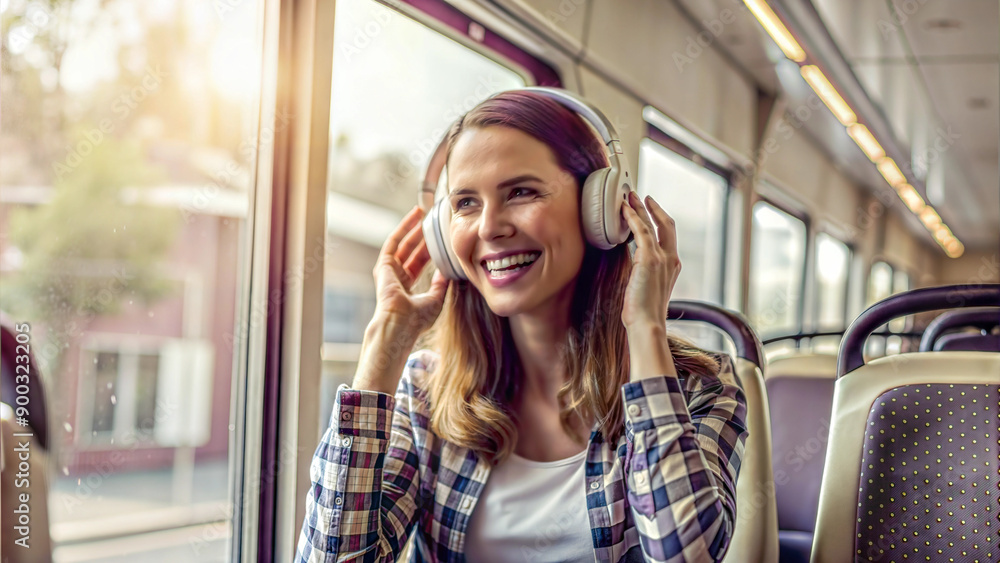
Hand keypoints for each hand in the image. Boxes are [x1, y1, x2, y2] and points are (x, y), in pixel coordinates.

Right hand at [371, 206, 449, 337]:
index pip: (418, 263)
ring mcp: (389, 271)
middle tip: (431, 220)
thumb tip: (447, 271)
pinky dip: (403, 228)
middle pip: (410, 251)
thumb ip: (440, 284)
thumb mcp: (435, 299)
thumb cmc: (416, 320)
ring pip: (402, 244)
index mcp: (406, 287)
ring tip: (422, 213)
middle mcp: (396, 278)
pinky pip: (393, 242)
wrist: (400, 325)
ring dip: (411, 228)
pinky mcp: (384, 266)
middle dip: (420, 235)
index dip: (428, 250)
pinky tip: (413, 217)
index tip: (438, 238)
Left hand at [620, 191, 680, 329]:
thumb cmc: (643, 313)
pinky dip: (632, 218)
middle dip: (653, 208)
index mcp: (672, 267)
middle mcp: (671, 259)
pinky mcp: (649, 259)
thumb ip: (643, 275)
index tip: (649, 210)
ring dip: (640, 208)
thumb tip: (633, 269)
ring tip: (629, 196)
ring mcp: (662, 258)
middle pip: (666, 225)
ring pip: (652, 225)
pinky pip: (641, 231)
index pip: (668, 236)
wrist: (647, 323)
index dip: (660, 220)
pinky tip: (624, 210)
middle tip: (640, 196)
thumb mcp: (646, 289)